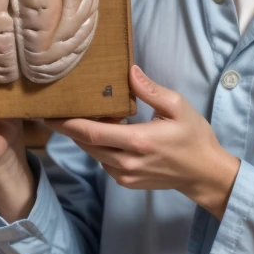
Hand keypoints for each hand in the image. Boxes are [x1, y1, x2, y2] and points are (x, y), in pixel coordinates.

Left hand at [51, 64, 239, 219]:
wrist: (203, 173)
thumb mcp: (178, 107)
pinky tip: (108, 132)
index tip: (49, 112)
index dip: (66, 123)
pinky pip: (103, 162)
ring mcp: (125, 175)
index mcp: (138, 141)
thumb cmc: (193, 137)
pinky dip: (99, 146)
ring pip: (93, 153)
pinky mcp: (126, 181)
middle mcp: (127, 162)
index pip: (91, 133)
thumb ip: (150, 90)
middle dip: (70, 127)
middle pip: (85, 143)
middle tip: (57, 108)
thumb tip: (129, 71)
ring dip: (86, 136)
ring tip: (85, 115)